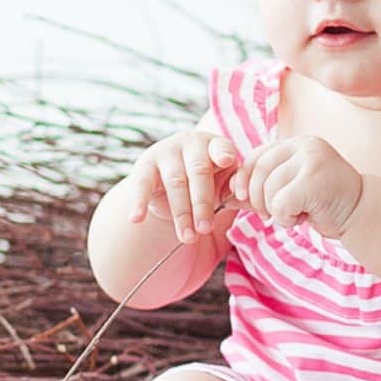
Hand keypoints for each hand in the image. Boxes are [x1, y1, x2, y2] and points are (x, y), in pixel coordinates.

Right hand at [120, 130, 242, 243]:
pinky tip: (136, 219)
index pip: (222, 148)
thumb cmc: (209, 182)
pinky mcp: (144, 165)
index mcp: (214, 145)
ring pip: (175, 183)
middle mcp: (190, 143)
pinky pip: (141, 185)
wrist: (175, 183)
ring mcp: (165, 152)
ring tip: (188, 238)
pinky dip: (138, 202)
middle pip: (198, 172)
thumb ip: (235, 188)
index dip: (224, 154)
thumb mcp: (224, 183)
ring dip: (182, 214)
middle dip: (203, 203)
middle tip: (206, 229)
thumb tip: (244, 196)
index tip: (227, 161)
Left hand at [231, 136, 368, 236]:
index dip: (243, 179)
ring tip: (299, 213)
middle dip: (257, 199)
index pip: (256, 157)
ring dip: (276, 212)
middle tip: (274, 213)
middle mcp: (305, 145)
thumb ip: (261, 189)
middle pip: (258, 172)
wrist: (363, 215)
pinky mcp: (314, 180)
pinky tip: (305, 218)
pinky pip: (280, 204)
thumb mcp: (290, 191)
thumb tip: (225, 196)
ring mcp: (312, 160)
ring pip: (268, 190)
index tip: (243, 198)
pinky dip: (286, 218)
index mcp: (297, 144)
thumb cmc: (325, 204)